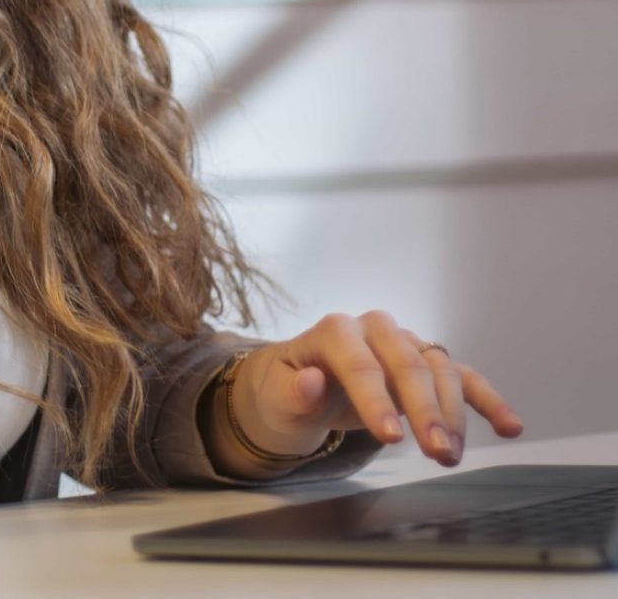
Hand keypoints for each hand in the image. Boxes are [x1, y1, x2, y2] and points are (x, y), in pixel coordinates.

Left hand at [229, 311, 523, 466]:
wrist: (294, 388)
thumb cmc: (283, 392)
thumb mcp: (275, 397)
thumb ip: (294, 392)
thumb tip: (313, 382)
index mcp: (333, 332)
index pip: (359, 363)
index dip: (375, 399)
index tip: (390, 438)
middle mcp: (372, 330)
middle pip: (406, 363)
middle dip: (424, 408)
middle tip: (437, 452)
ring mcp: (401, 345)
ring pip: (437, 370)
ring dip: (451, 413)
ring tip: (452, 455)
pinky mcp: (422, 366)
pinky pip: (461, 378)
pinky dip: (486, 399)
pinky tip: (510, 425)